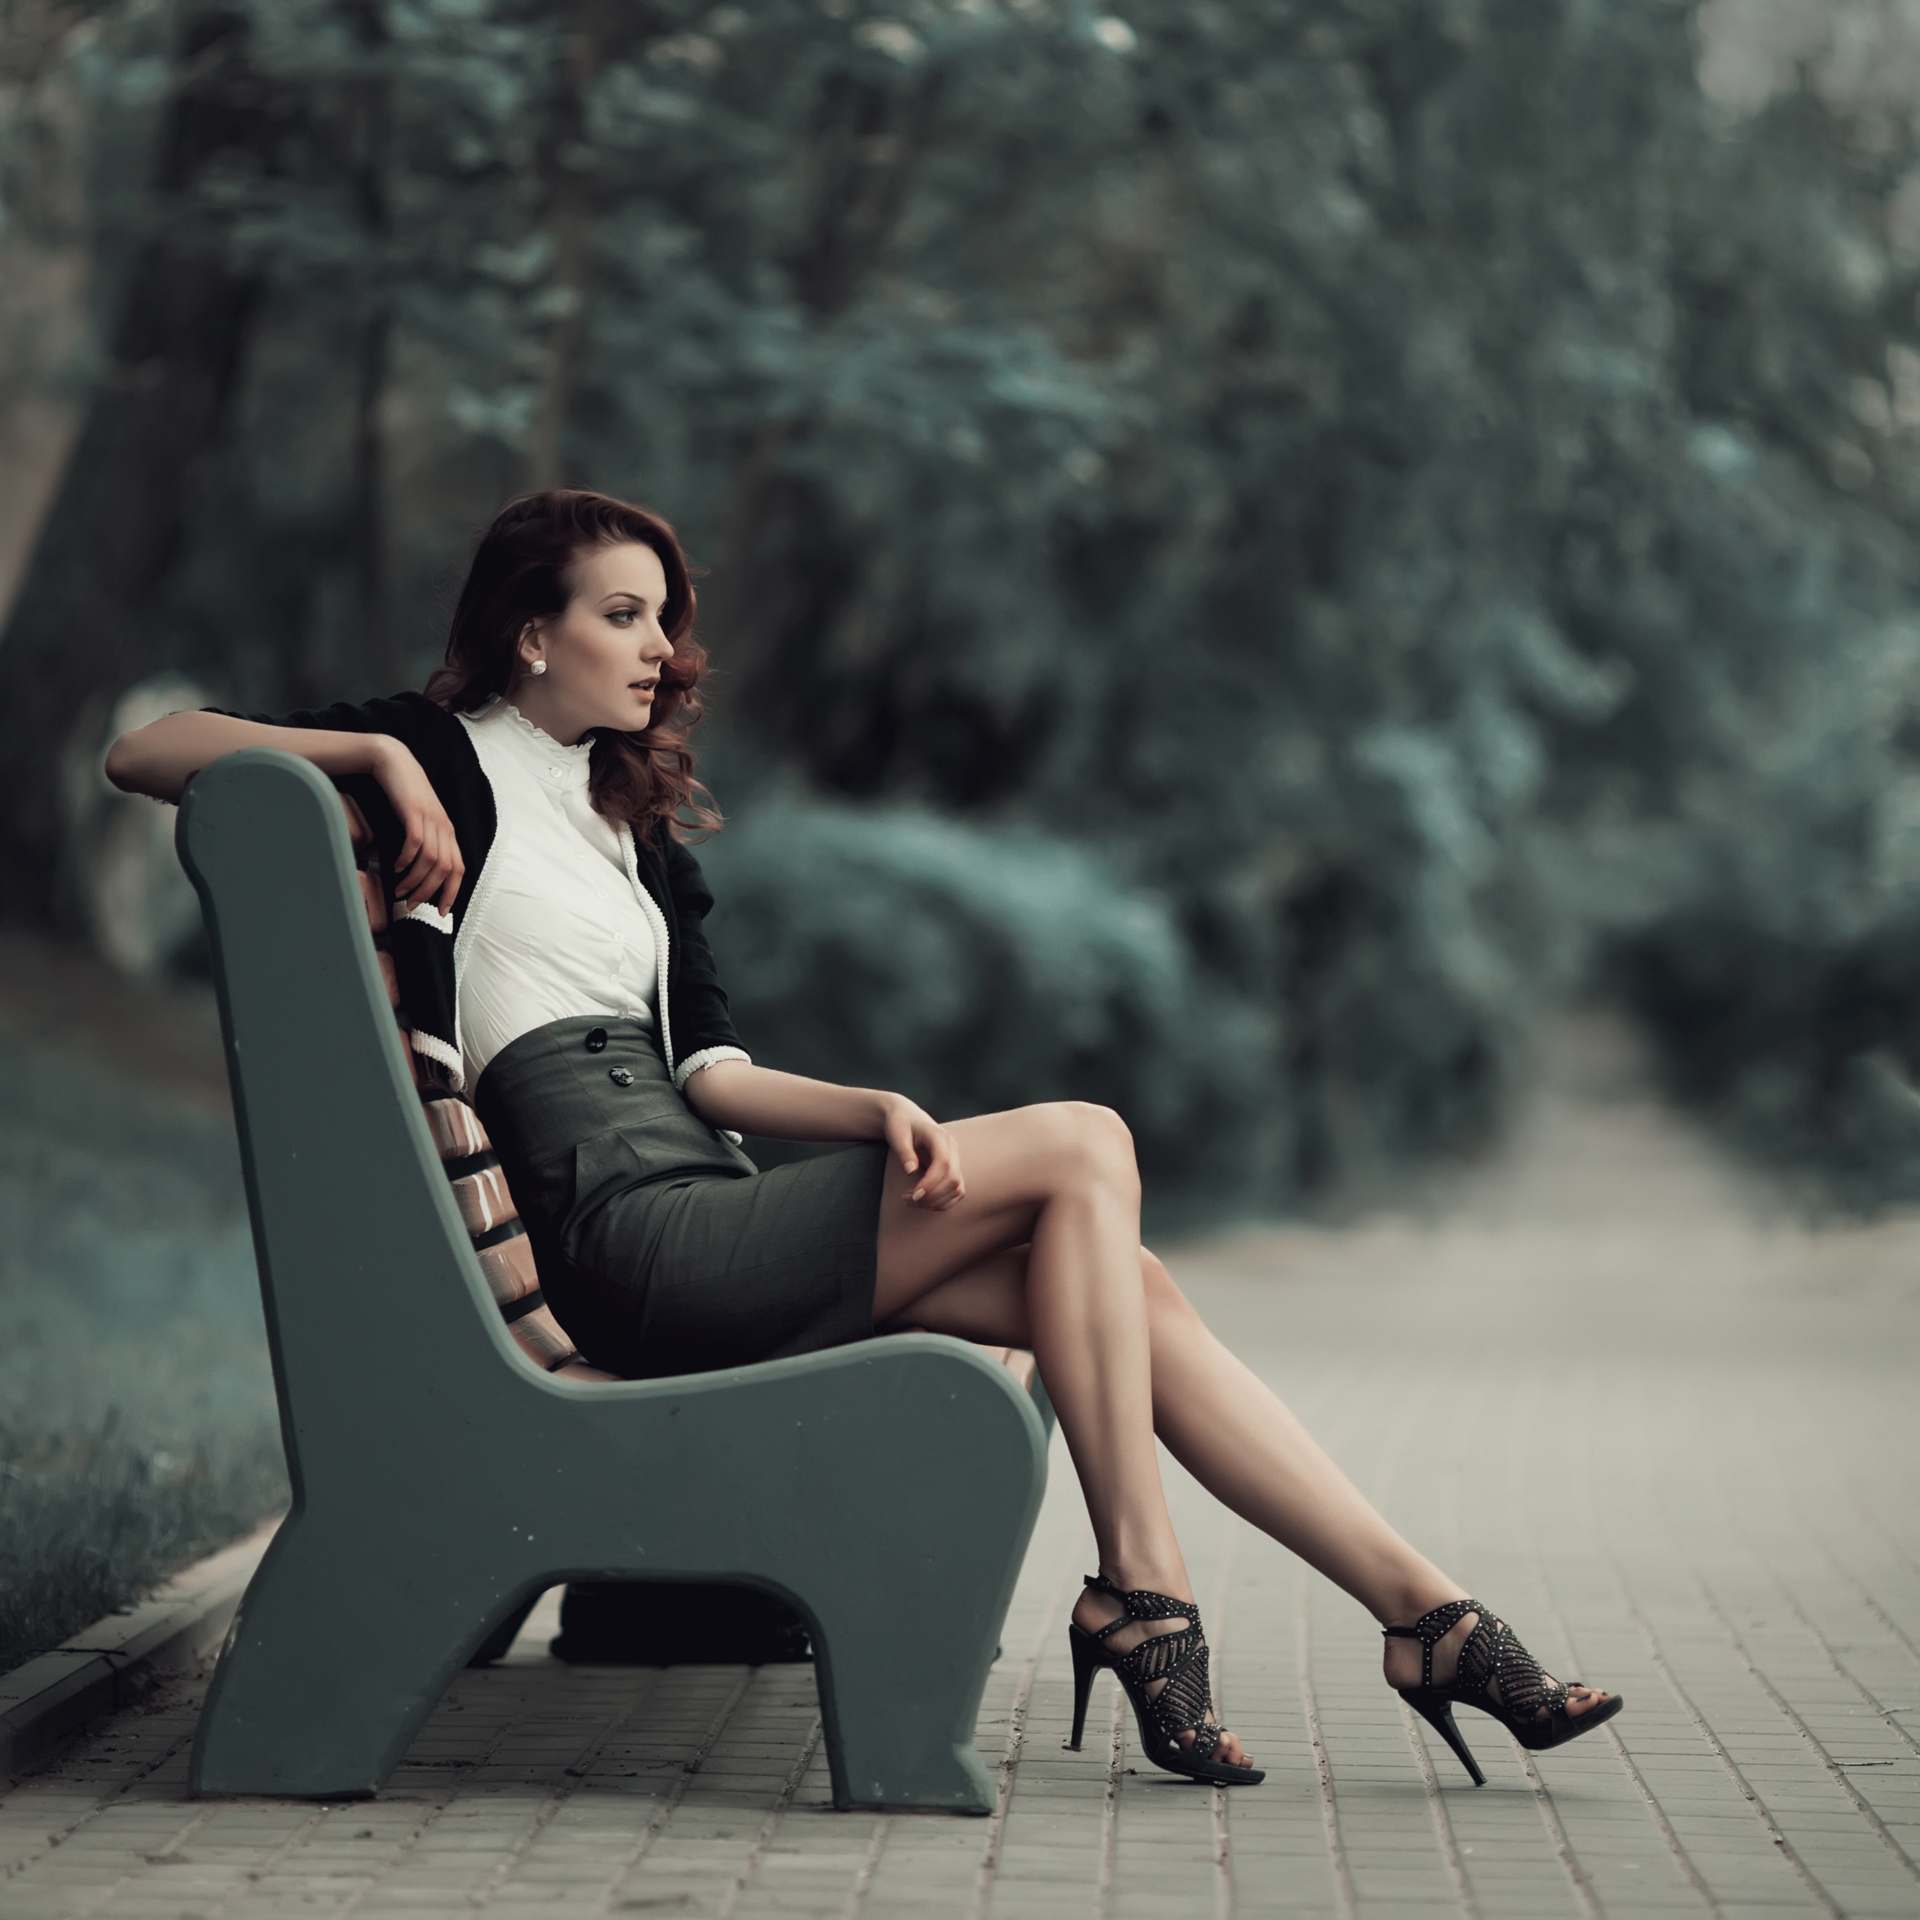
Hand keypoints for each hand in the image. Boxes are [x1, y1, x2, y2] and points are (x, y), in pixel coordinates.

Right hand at [371, 739, 463, 914]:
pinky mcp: (414, 811)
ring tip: (401, 889)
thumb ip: (425, 842)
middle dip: (429, 892)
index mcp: (448, 832)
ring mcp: (431, 818)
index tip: (442, 912)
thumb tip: (419, 871)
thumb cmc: (406, 794)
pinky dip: (407, 859)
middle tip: (412, 905)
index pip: (459, 869)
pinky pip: (416, 842)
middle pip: (445, 869)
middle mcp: (444, 827)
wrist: (395, 762)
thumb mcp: (421, 820)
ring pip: (431, 859)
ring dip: (415, 880)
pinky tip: (397, 866)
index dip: (452, 892)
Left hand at [880, 1095, 963, 1209]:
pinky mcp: (953, 1170)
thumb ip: (904, 1152)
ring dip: (935, 1201)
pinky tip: (923, 1202)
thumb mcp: (897, 1135)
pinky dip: (942, 1202)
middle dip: (931, 1195)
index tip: (914, 1195)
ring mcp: (955, 1160)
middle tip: (907, 1199)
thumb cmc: (900, 1124)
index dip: (931, 1182)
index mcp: (940, 1137)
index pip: (944, 1163)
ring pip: (956, 1188)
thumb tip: (911, 1171)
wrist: (906, 1116)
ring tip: (910, 1200)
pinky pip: (956, 1191)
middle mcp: (952, 1149)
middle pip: (953, 1179)